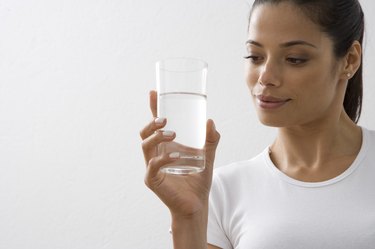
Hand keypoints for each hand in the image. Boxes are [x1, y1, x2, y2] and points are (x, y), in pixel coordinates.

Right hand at [140, 90, 219, 216]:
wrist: (196, 204)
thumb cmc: (198, 181)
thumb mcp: (208, 156)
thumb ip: (211, 140)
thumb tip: (210, 121)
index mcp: (165, 146)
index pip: (156, 125)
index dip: (153, 109)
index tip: (153, 93)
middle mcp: (156, 154)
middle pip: (145, 132)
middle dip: (152, 122)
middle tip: (165, 119)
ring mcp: (152, 167)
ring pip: (145, 146)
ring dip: (157, 136)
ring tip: (172, 133)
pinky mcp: (153, 180)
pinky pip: (153, 165)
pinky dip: (163, 158)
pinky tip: (175, 155)